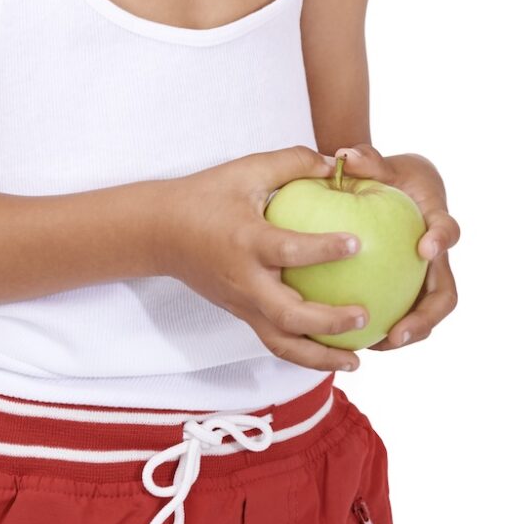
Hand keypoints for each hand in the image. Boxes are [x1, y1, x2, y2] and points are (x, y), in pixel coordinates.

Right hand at [156, 146, 372, 373]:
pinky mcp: (242, 314)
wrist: (158, 232)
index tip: (358, 244)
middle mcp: (244, 280)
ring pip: (280, 342)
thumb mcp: (247, 170)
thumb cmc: (206, 196)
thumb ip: (292, 162)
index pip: (288, 250)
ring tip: (356, 361)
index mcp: (246, 242)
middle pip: (286, 315)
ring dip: (319, 357)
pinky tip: (336, 354)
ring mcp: (242, 303)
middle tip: (364, 316)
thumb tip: (336, 162)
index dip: (324, 249)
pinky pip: (275, 340)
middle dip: (327, 322)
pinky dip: (305, 353)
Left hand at [324, 145, 460, 350]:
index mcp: (436, 220)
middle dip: (427, 317)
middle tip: (400, 332)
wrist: (402, 188)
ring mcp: (425, 277)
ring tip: (376, 347)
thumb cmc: (394, 175)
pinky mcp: (409, 290)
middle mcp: (437, 256)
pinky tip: (353, 341)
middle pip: (446, 293)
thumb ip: (368, 161)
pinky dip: (384, 331)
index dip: (442, 241)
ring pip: (426, 313)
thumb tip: (344, 156)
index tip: (426, 248)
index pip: (448, 230)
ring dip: (407, 334)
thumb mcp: (384, 163)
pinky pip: (402, 315)